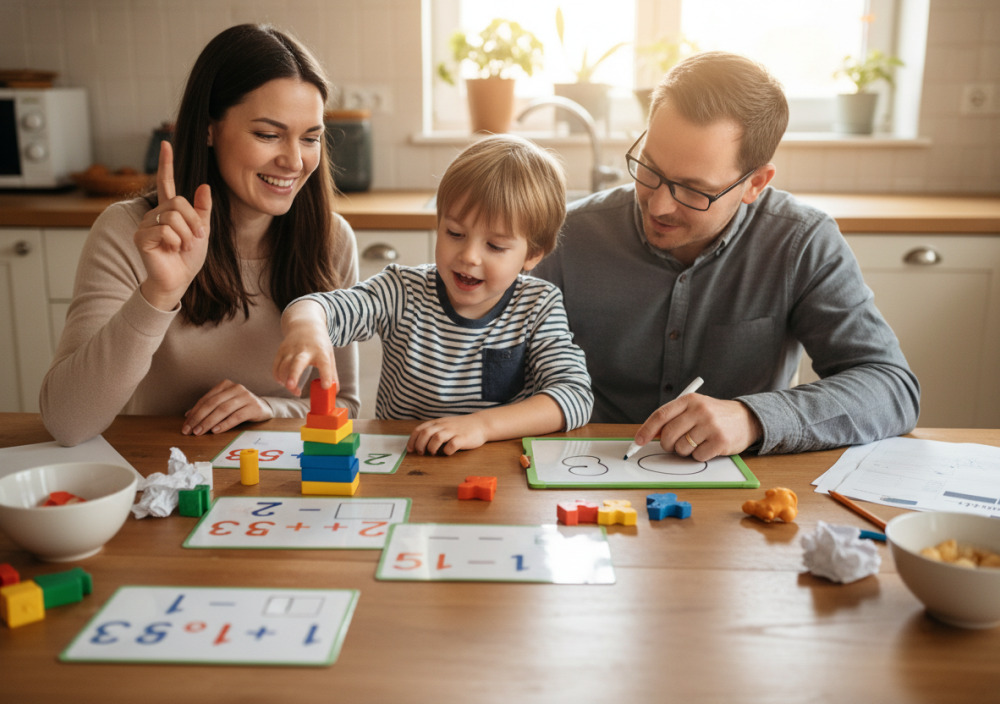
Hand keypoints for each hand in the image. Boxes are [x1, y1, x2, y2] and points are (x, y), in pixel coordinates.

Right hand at [134, 140, 211, 310]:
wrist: (179, 279)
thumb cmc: (188, 257)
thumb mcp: (202, 231)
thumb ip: (202, 210)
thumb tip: (204, 186)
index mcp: (169, 210)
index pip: (166, 182)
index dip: (166, 164)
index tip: (166, 143)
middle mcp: (155, 213)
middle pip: (179, 203)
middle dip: (193, 223)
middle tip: (194, 239)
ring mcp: (146, 224)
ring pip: (173, 217)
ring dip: (186, 235)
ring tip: (182, 247)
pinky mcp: (141, 236)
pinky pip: (165, 230)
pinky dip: (175, 242)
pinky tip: (170, 250)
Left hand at [181, 379, 273, 435]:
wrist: (264, 408)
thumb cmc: (240, 407)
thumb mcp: (224, 404)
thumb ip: (209, 408)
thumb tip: (188, 416)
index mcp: (226, 385)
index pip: (206, 399)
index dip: (194, 412)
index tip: (186, 425)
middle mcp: (236, 388)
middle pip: (213, 403)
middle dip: (199, 418)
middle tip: (190, 430)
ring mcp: (246, 397)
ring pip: (223, 410)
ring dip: (209, 422)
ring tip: (200, 432)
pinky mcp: (254, 407)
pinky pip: (236, 416)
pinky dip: (224, 424)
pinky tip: (216, 430)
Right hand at [272, 300, 337, 393]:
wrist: (305, 325)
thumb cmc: (319, 344)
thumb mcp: (329, 355)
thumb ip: (331, 374)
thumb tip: (334, 392)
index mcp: (320, 351)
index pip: (324, 364)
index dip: (325, 376)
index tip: (325, 386)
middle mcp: (304, 349)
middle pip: (297, 363)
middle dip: (293, 375)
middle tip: (291, 386)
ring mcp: (291, 349)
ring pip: (283, 366)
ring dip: (286, 381)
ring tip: (294, 390)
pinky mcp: (281, 350)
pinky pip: (276, 366)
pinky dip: (277, 376)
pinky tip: (283, 382)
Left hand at [407, 415, 489, 455]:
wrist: (481, 424)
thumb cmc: (460, 427)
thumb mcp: (445, 424)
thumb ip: (433, 430)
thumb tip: (418, 443)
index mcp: (438, 423)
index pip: (420, 429)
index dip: (412, 440)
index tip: (410, 449)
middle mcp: (444, 425)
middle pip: (426, 433)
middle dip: (420, 445)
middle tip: (421, 453)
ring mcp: (454, 431)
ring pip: (437, 437)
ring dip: (432, 447)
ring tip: (434, 453)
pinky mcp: (463, 438)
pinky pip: (452, 444)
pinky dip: (447, 450)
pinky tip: (448, 452)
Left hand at [633, 394, 762, 460]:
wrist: (746, 419)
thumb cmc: (713, 416)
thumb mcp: (693, 409)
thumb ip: (672, 418)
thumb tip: (648, 435)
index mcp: (689, 400)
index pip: (661, 415)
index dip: (646, 430)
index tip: (638, 441)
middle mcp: (700, 410)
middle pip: (668, 434)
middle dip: (666, 444)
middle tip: (672, 445)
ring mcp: (711, 425)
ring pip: (681, 448)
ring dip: (684, 451)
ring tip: (696, 442)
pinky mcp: (720, 441)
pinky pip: (697, 456)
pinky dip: (698, 456)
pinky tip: (708, 447)